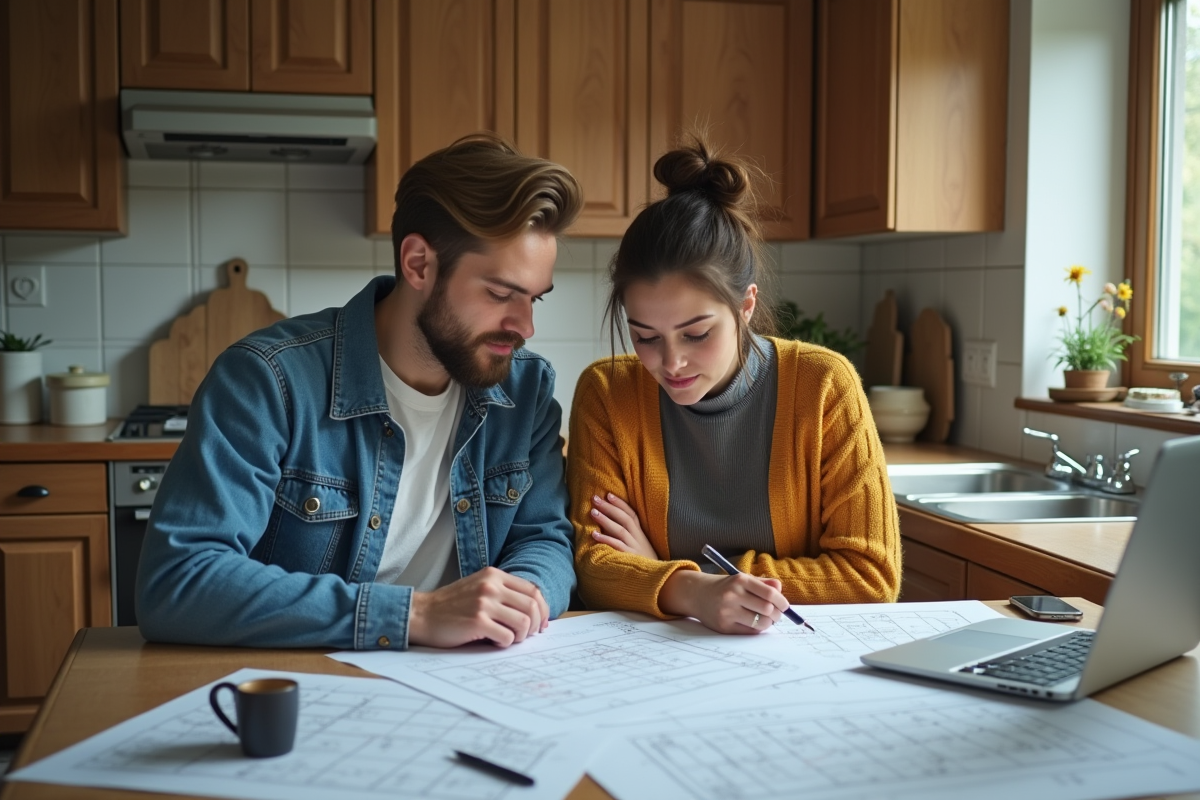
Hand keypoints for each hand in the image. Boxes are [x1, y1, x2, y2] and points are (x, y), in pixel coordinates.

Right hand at [407, 566, 549, 647]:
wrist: (421, 614)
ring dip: (521, 636)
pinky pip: (507, 637)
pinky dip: (505, 643)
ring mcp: (484, 603)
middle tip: (528, 635)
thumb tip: (535, 612)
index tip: (541, 623)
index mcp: (494, 575)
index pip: (533, 590)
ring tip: (510, 639)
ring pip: (524, 622)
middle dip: (536, 625)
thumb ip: (503, 593)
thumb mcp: (479, 587)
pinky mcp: (477, 622)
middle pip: (533, 606)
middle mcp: (491, 586)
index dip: (543, 609)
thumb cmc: (451, 606)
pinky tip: (495, 642)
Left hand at [588, 493, 657, 558]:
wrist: (661, 581)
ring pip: (620, 530)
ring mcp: (635, 548)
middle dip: (609, 507)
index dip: (620, 503)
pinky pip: (617, 547)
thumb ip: (630, 538)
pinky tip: (594, 534)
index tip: (608, 494)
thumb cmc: (645, 565)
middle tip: (594, 498)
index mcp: (641, 535)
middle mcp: (639, 539)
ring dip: (606, 519)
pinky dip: (606, 539)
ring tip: (592, 512)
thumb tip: (611, 527)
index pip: (632, 514)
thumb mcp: (641, 548)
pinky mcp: (631, 558)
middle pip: (624, 519)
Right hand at [660, 571, 788, 633]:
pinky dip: (757, 629)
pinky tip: (755, 624)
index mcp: (740, 580)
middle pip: (767, 609)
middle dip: (777, 614)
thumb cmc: (725, 587)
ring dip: (769, 623)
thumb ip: (763, 583)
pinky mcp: (724, 626)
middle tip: (777, 615)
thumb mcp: (742, 579)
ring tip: (767, 620)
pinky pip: (749, 631)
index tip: (785, 606)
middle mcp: (733, 595)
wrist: (696, 594)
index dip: (782, 602)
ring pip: (760, 623)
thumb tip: (780, 589)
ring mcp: (727, 612)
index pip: (770, 593)